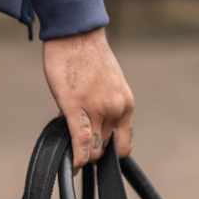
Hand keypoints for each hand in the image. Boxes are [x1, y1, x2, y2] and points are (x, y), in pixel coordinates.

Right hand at [43, 28, 133, 167]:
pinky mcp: (75, 107)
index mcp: (125, 105)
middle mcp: (115, 110)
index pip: (123, 146)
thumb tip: (89, 128)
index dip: (110, 154)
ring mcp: (96, 110)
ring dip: (82, 154)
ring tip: (73, 148)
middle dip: (92, 152)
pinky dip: (77, 158)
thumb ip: (102, 110)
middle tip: (79, 144)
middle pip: (104, 150)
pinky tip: (73, 166)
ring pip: (92, 151)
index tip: (98, 152)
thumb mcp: (107, 87)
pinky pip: (80, 142)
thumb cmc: (87, 57)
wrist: (77, 33)